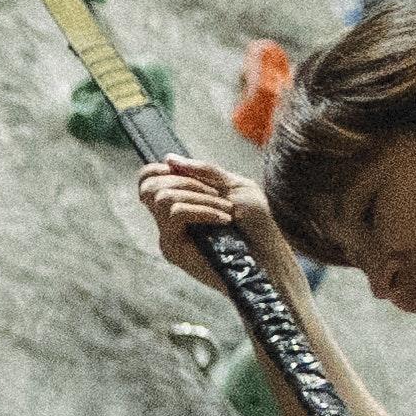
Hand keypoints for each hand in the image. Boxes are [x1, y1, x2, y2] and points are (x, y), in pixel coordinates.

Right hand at [139, 160, 287, 287]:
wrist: (267, 257)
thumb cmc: (256, 224)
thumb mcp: (234, 186)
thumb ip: (204, 172)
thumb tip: (167, 159)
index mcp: (182, 199)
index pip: (147, 179)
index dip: (161, 170)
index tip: (190, 175)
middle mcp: (169, 217)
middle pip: (151, 185)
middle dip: (188, 181)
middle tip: (218, 195)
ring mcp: (169, 234)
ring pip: (164, 198)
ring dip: (201, 197)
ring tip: (226, 211)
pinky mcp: (173, 249)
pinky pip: (175, 214)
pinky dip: (203, 210)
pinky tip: (224, 220)